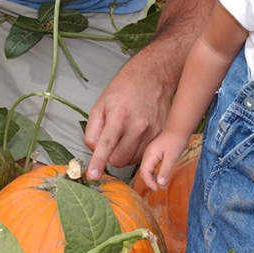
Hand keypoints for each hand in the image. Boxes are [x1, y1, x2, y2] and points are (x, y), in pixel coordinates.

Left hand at [84, 58, 171, 179]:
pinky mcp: (161, 134)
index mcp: (119, 115)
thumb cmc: (124, 89)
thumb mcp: (101, 104)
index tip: (92, 175)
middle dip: (111, 156)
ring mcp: (152, 131)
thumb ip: (93, 129)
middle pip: (119, 159)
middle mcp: (137, 125)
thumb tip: (94, 151)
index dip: (98, 162)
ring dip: (124, 154)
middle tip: (111, 142)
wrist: (153, 77)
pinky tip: (135, 136)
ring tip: (125, 135)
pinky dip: (136, 151)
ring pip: (132, 161)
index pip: (106, 144)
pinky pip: (144, 155)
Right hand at [138, 130, 189, 190]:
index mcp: (150, 155)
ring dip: (152, 178)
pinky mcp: (154, 154)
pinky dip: (154, 173)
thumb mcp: (172, 158)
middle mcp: (147, 154)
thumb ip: (165, 171)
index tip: (158, 189)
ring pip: (147, 170)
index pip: (144, 173)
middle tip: (161, 188)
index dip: (149, 183)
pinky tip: (161, 177)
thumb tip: (159, 184)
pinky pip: (151, 166)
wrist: (179, 129)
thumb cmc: (176, 142)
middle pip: (144, 172)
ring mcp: (150, 154)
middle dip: (150, 182)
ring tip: (162, 185)